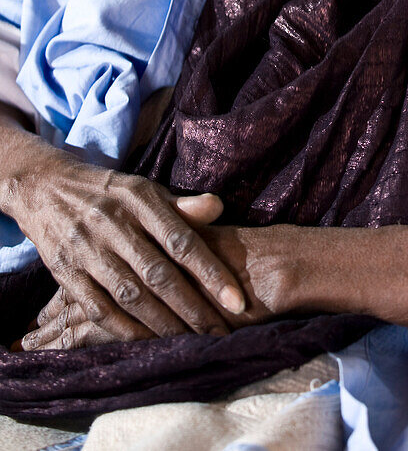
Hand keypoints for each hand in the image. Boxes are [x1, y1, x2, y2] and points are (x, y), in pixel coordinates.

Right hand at [6, 144, 245, 345]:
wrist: (46, 187)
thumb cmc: (110, 193)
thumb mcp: (145, 189)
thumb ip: (182, 205)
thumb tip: (219, 207)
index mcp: (140, 200)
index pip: (182, 241)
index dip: (211, 273)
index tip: (237, 301)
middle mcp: (114, 224)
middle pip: (159, 274)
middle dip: (193, 308)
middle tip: (220, 334)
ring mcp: (87, 248)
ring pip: (130, 295)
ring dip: (163, 324)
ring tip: (191, 343)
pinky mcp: (65, 271)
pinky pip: (98, 307)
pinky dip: (125, 329)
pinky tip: (148, 342)